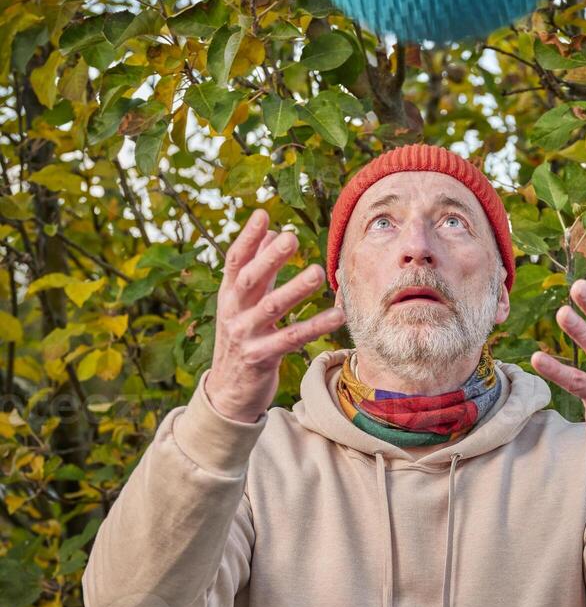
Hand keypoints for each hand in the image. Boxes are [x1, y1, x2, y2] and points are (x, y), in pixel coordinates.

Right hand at [205, 209, 345, 422]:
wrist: (228, 392)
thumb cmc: (242, 339)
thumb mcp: (243, 303)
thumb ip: (258, 268)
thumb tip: (268, 228)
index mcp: (228, 295)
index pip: (235, 261)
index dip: (247, 238)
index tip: (264, 214)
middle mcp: (233, 312)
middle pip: (250, 279)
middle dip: (269, 258)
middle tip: (291, 238)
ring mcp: (245, 336)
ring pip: (271, 308)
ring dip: (295, 290)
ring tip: (318, 273)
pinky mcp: (261, 357)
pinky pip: (292, 338)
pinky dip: (315, 326)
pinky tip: (337, 315)